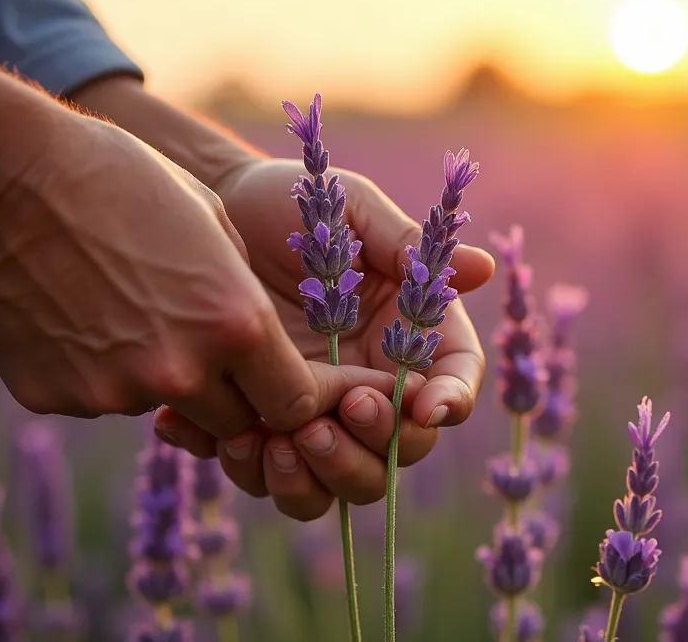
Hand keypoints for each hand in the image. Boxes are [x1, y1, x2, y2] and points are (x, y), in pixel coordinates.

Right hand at [0, 11, 392, 436]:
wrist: (0, 175)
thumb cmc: (120, 179)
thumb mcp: (213, 223)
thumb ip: (241, 295)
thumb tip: (254, 345)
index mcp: (235, 324)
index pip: (294, 405)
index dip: (294, 400)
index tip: (282, 385)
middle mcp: (181, 371)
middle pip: (231, 423)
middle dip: (229, 397)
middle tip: (200, 346)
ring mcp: (112, 393)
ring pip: (158, 407)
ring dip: (155, 377)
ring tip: (120, 305)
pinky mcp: (53, 398)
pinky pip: (94, 398)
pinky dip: (93, 370)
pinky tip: (71, 311)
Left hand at [156, 158, 493, 519]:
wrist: (208, 206)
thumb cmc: (293, 202)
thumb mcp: (350, 209)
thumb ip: (405, 243)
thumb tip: (479, 269)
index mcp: (412, 335)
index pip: (453, 382)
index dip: (450, 401)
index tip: (425, 405)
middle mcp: (374, 384)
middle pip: (400, 451)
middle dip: (373, 447)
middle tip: (332, 415)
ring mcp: (319, 413)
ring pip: (340, 485)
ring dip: (317, 477)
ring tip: (278, 439)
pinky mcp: (263, 428)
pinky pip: (268, 477)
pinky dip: (250, 470)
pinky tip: (221, 434)